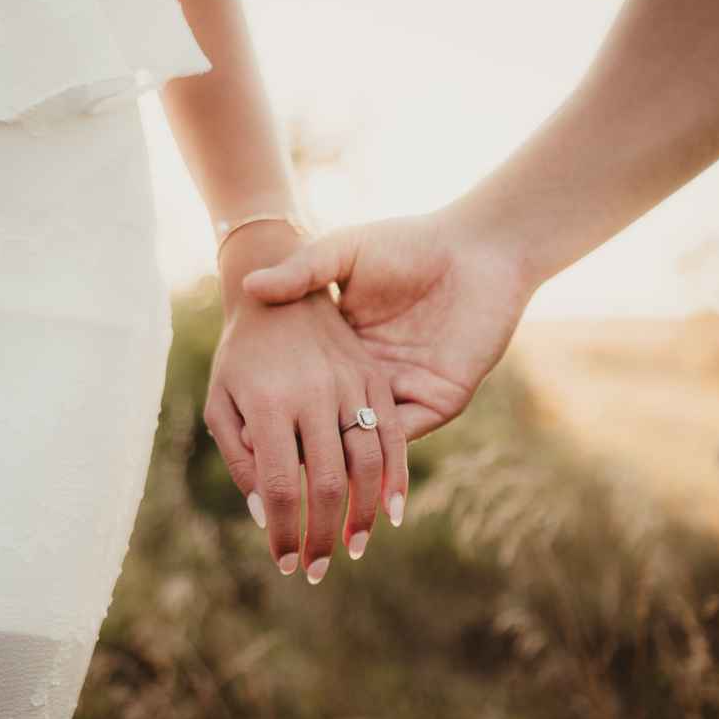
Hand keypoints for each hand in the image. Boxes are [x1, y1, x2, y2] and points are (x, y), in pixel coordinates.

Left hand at [205, 221, 408, 583]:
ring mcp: (349, 384)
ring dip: (362, 517)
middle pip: (325, 483)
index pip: (278, 485)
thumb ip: (237, 456)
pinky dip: (396, 478)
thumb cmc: (240, 354)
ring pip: (366, 464)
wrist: (279, 291)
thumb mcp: (221, 400)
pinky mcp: (374, 377)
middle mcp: (312, 394)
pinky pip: (392, 434)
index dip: (284, 531)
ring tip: (353, 549)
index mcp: (267, 403)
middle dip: (322, 537)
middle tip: (317, 570)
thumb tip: (263, 513)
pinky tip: (392, 512)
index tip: (285, 562)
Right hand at [240, 205, 537, 440]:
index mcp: (348, 345)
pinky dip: (380, 454)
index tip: (242, 422)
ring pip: (368, 438)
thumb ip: (301, 272)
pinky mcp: (442, 399)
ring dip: (341, 460)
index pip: (309, 388)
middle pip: (334, 421)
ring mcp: (408, 389)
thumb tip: (249, 286)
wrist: (477, 247)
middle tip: (264, 463)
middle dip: (305, 443)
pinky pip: (406, 435)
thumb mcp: (343, 252)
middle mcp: (375, 373)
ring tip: (303, 476)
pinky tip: (348, 462)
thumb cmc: (409, 242)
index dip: (279, 406)